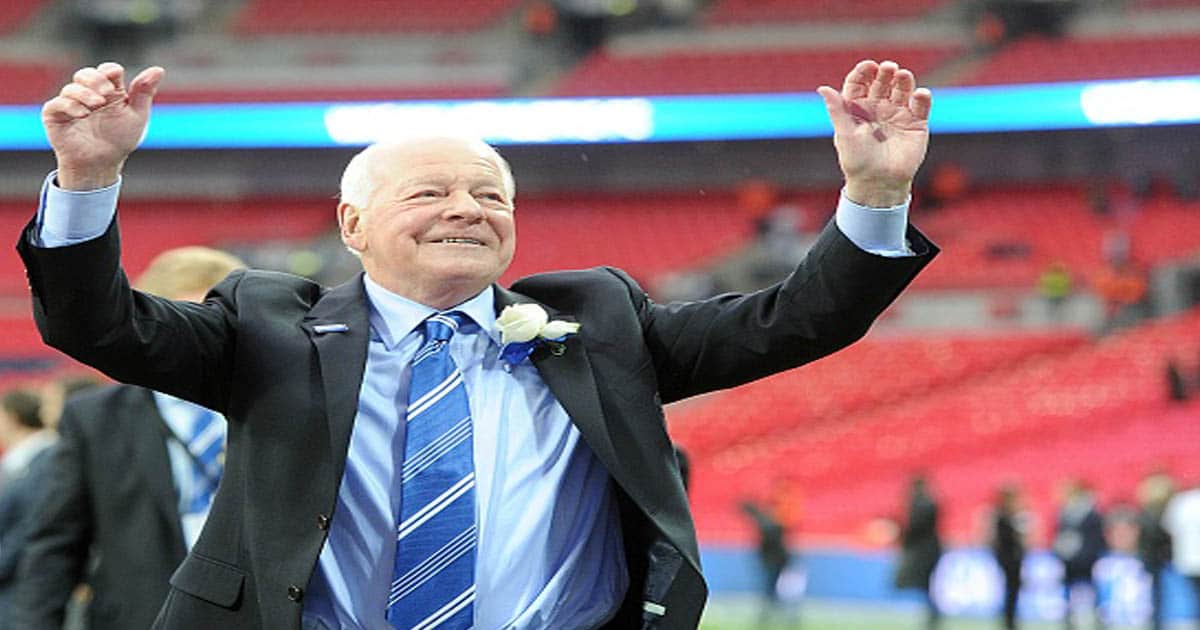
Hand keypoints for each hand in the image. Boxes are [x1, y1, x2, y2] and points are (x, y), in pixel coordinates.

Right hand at [42, 62, 163, 189]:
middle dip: (95, 79)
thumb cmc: (120, 139)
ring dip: (85, 94)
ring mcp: (70, 103)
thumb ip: (144, 92)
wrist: (102, 163)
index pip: (107, 70)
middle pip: (86, 74)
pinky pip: (57, 104)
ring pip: (71, 88)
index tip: (115, 75)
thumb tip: (159, 69)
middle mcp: (88, 93)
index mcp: (110, 91)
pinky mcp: (55, 115)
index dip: (110, 70)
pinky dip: (70, 105)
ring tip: (97, 105)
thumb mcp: (137, 115)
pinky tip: (82, 114)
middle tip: (106, 92)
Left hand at [818, 60, 931, 206]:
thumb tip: (822, 88)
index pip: (860, 83)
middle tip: (888, 68)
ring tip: (902, 75)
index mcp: (858, 108)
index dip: (863, 72)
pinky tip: (920, 94)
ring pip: (903, 89)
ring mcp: (898, 114)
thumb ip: (837, 110)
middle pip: (882, 82)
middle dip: (885, 73)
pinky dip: (922, 97)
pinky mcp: (916, 124)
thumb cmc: (857, 161)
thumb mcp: (844, 134)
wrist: (878, 184)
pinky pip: (921, 106)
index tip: (869, 66)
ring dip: (904, 80)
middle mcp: (878, 108)